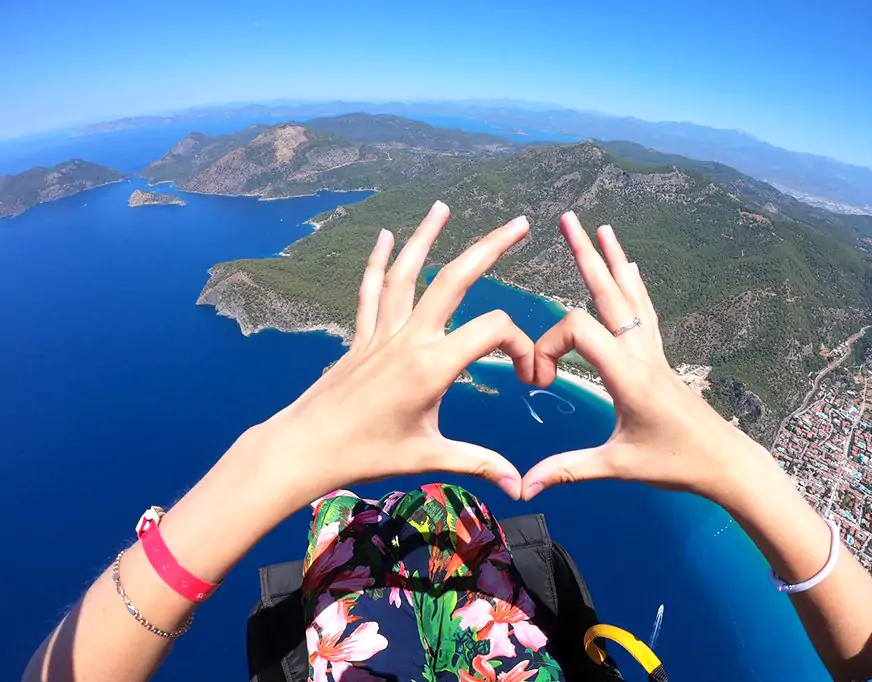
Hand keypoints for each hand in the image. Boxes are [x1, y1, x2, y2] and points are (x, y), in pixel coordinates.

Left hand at [256, 201, 533, 507]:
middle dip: (490, 247)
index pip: (493, 331)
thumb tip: (520, 486)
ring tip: (443, 207)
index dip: (522, 347)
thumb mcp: (429, 457)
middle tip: (519, 224)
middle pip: (454, 279)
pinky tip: (384, 235)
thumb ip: (479, 463)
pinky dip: (379, 261)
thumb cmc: (366, 456)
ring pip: (407, 272)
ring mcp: (381, 333)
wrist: (305, 448)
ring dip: (427, 237)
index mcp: (432, 366)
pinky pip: (371, 290)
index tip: (530, 376)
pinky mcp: (360, 336)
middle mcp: (408, 339)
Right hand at [522, 211, 766, 501]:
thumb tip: (523, 486)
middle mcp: (641, 353)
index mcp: (628, 373)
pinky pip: (644, 309)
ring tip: (599, 226)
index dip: (546, 347)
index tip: (536, 382)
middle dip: (584, 253)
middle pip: (608, 290)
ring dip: (611, 258)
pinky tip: (632, 265)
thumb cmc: (675, 464)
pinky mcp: (659, 357)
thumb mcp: (618, 467)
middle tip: (566, 218)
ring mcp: (653, 351)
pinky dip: (633, 283)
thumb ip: (567, 471)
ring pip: (629, 293)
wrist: (725, 462)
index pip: (578, 331)